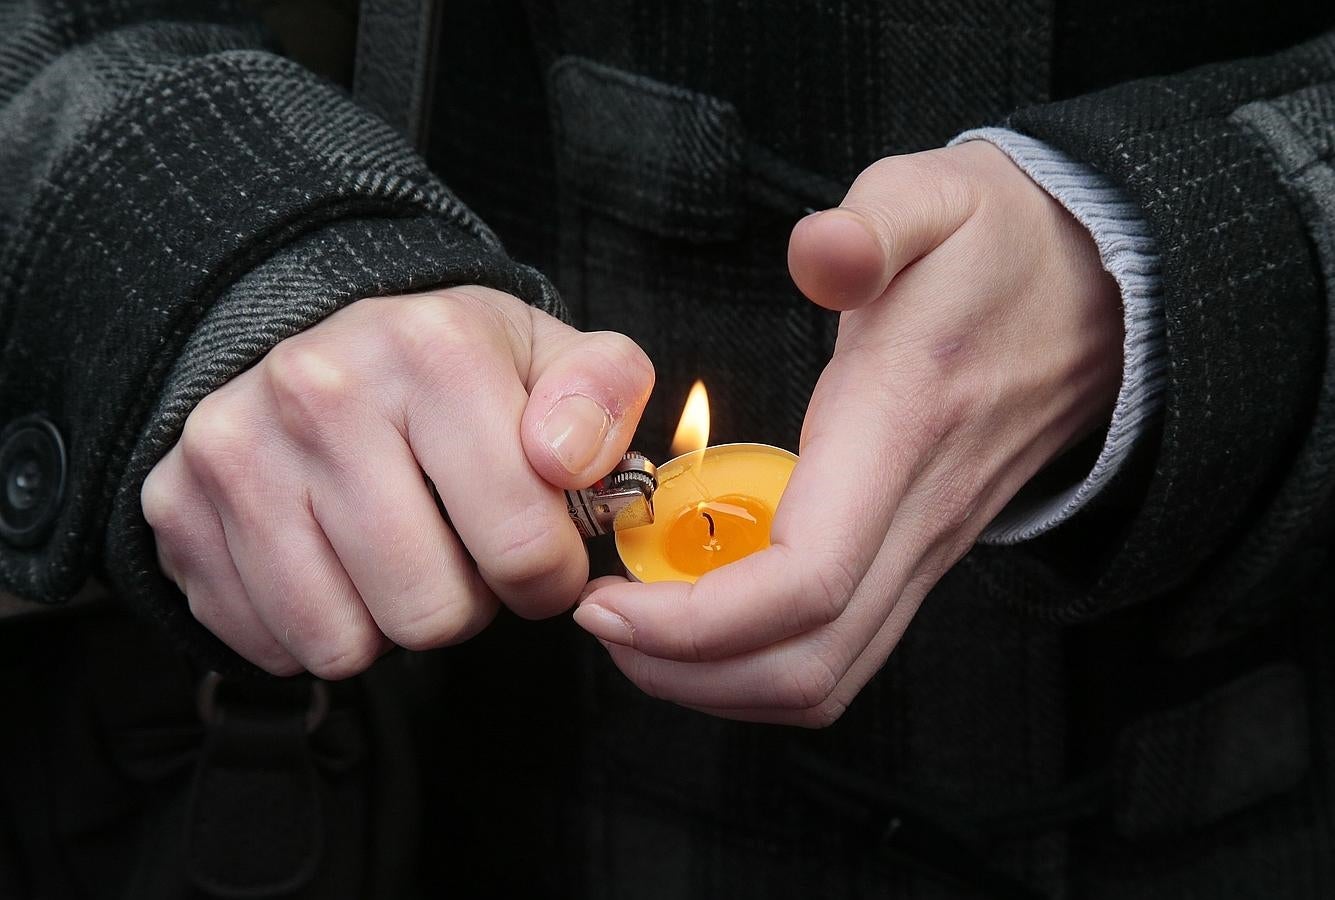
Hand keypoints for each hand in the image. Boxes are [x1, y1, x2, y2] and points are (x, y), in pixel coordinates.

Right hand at [143, 286, 652, 677]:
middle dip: (468, 605)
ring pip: (344, 642)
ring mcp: (236, 451)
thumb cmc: (455, 369)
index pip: (523, 546)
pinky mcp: (175, 505)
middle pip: (431, 612)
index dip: (550, 577)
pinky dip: (317, 627)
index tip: (542, 555)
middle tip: (462, 555)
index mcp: (431, 350)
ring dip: (389, 622)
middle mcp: (319, 392)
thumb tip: (568, 458)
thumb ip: (604, 395)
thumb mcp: (554, 357)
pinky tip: (336, 563)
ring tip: (401, 555)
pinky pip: (271, 644)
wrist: (324, 341)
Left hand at [572, 140, 1122, 725]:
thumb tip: (817, 253)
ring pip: (827, 676)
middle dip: (687, 673)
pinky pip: (842, 651)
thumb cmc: (1002, 247)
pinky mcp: (921, 555)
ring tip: (637, 632)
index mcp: (900, 431)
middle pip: (808, 663)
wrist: (1104, 297)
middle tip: (601, 622)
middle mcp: (918, 516)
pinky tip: (701, 615)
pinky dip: (760, 662)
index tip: (605, 598)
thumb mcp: (937, 195)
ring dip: (721, 683)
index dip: (695, 619)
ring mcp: (926, 548)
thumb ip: (874, 221)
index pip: (804, 580)